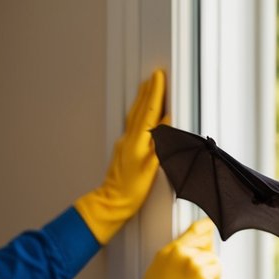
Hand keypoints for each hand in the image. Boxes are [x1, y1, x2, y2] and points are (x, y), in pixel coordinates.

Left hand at [74, 70, 166, 243]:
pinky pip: (133, 124)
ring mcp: (125, 143)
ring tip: (148, 87)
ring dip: (142, 99)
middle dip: (149, 91)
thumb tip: (167, 123)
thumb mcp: (151, 168)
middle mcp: (128, 139)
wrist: (112, 202)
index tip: (159, 78)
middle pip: (140, 109)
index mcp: (136, 142)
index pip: (148, 112)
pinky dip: (139, 113)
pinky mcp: (124, 149)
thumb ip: (160, 143)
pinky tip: (141, 113)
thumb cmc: (131, 190)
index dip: (155, 93)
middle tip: (155, 76)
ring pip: (134, 115)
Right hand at [123, 219, 220, 278]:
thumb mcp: (158, 269)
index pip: (195, 231)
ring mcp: (197, 269)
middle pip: (210, 253)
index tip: (212, 226)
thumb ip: (176, 256)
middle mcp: (185, 256)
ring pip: (216, 267)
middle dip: (207, 267)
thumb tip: (194, 249)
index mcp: (172, 251)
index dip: (207, 228)